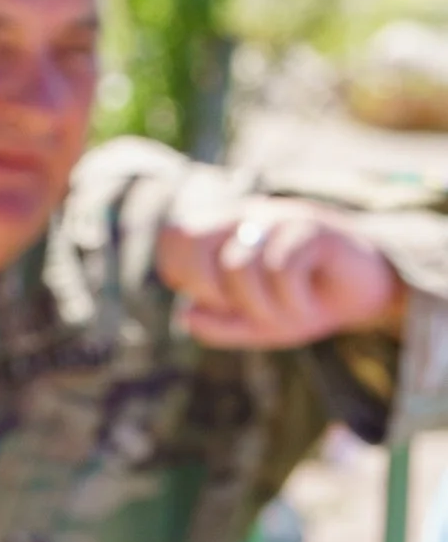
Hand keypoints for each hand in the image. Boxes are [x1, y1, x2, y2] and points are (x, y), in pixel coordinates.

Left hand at [157, 202, 404, 347]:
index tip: (212, 300)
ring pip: (236, 264)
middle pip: (190, 236)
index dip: (181, 274)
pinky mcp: (313, 225)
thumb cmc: (303, 302)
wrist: (366, 294)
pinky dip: (291, 302)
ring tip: (289, 316)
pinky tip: (309, 307)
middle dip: (207, 287)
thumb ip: (219, 325)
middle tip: (242, 310)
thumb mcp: (256, 325)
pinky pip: (280, 268)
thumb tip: (186, 314)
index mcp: (225, 233)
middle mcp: (247, 216)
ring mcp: (280, 216)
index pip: (174, 236)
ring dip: (260, 307)